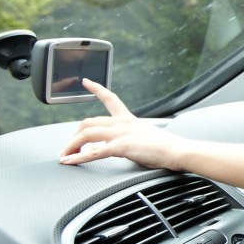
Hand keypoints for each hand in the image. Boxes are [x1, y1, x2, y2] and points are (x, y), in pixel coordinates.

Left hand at [58, 79, 186, 169]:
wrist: (177, 150)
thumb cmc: (166, 146)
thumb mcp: (145, 136)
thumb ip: (130, 137)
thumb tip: (121, 145)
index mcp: (129, 119)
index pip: (110, 98)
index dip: (96, 89)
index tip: (86, 81)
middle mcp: (122, 123)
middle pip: (88, 122)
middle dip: (74, 136)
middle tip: (69, 148)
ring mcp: (120, 134)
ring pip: (86, 134)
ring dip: (71, 146)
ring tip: (65, 156)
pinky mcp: (121, 147)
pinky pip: (93, 152)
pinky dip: (78, 158)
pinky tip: (70, 162)